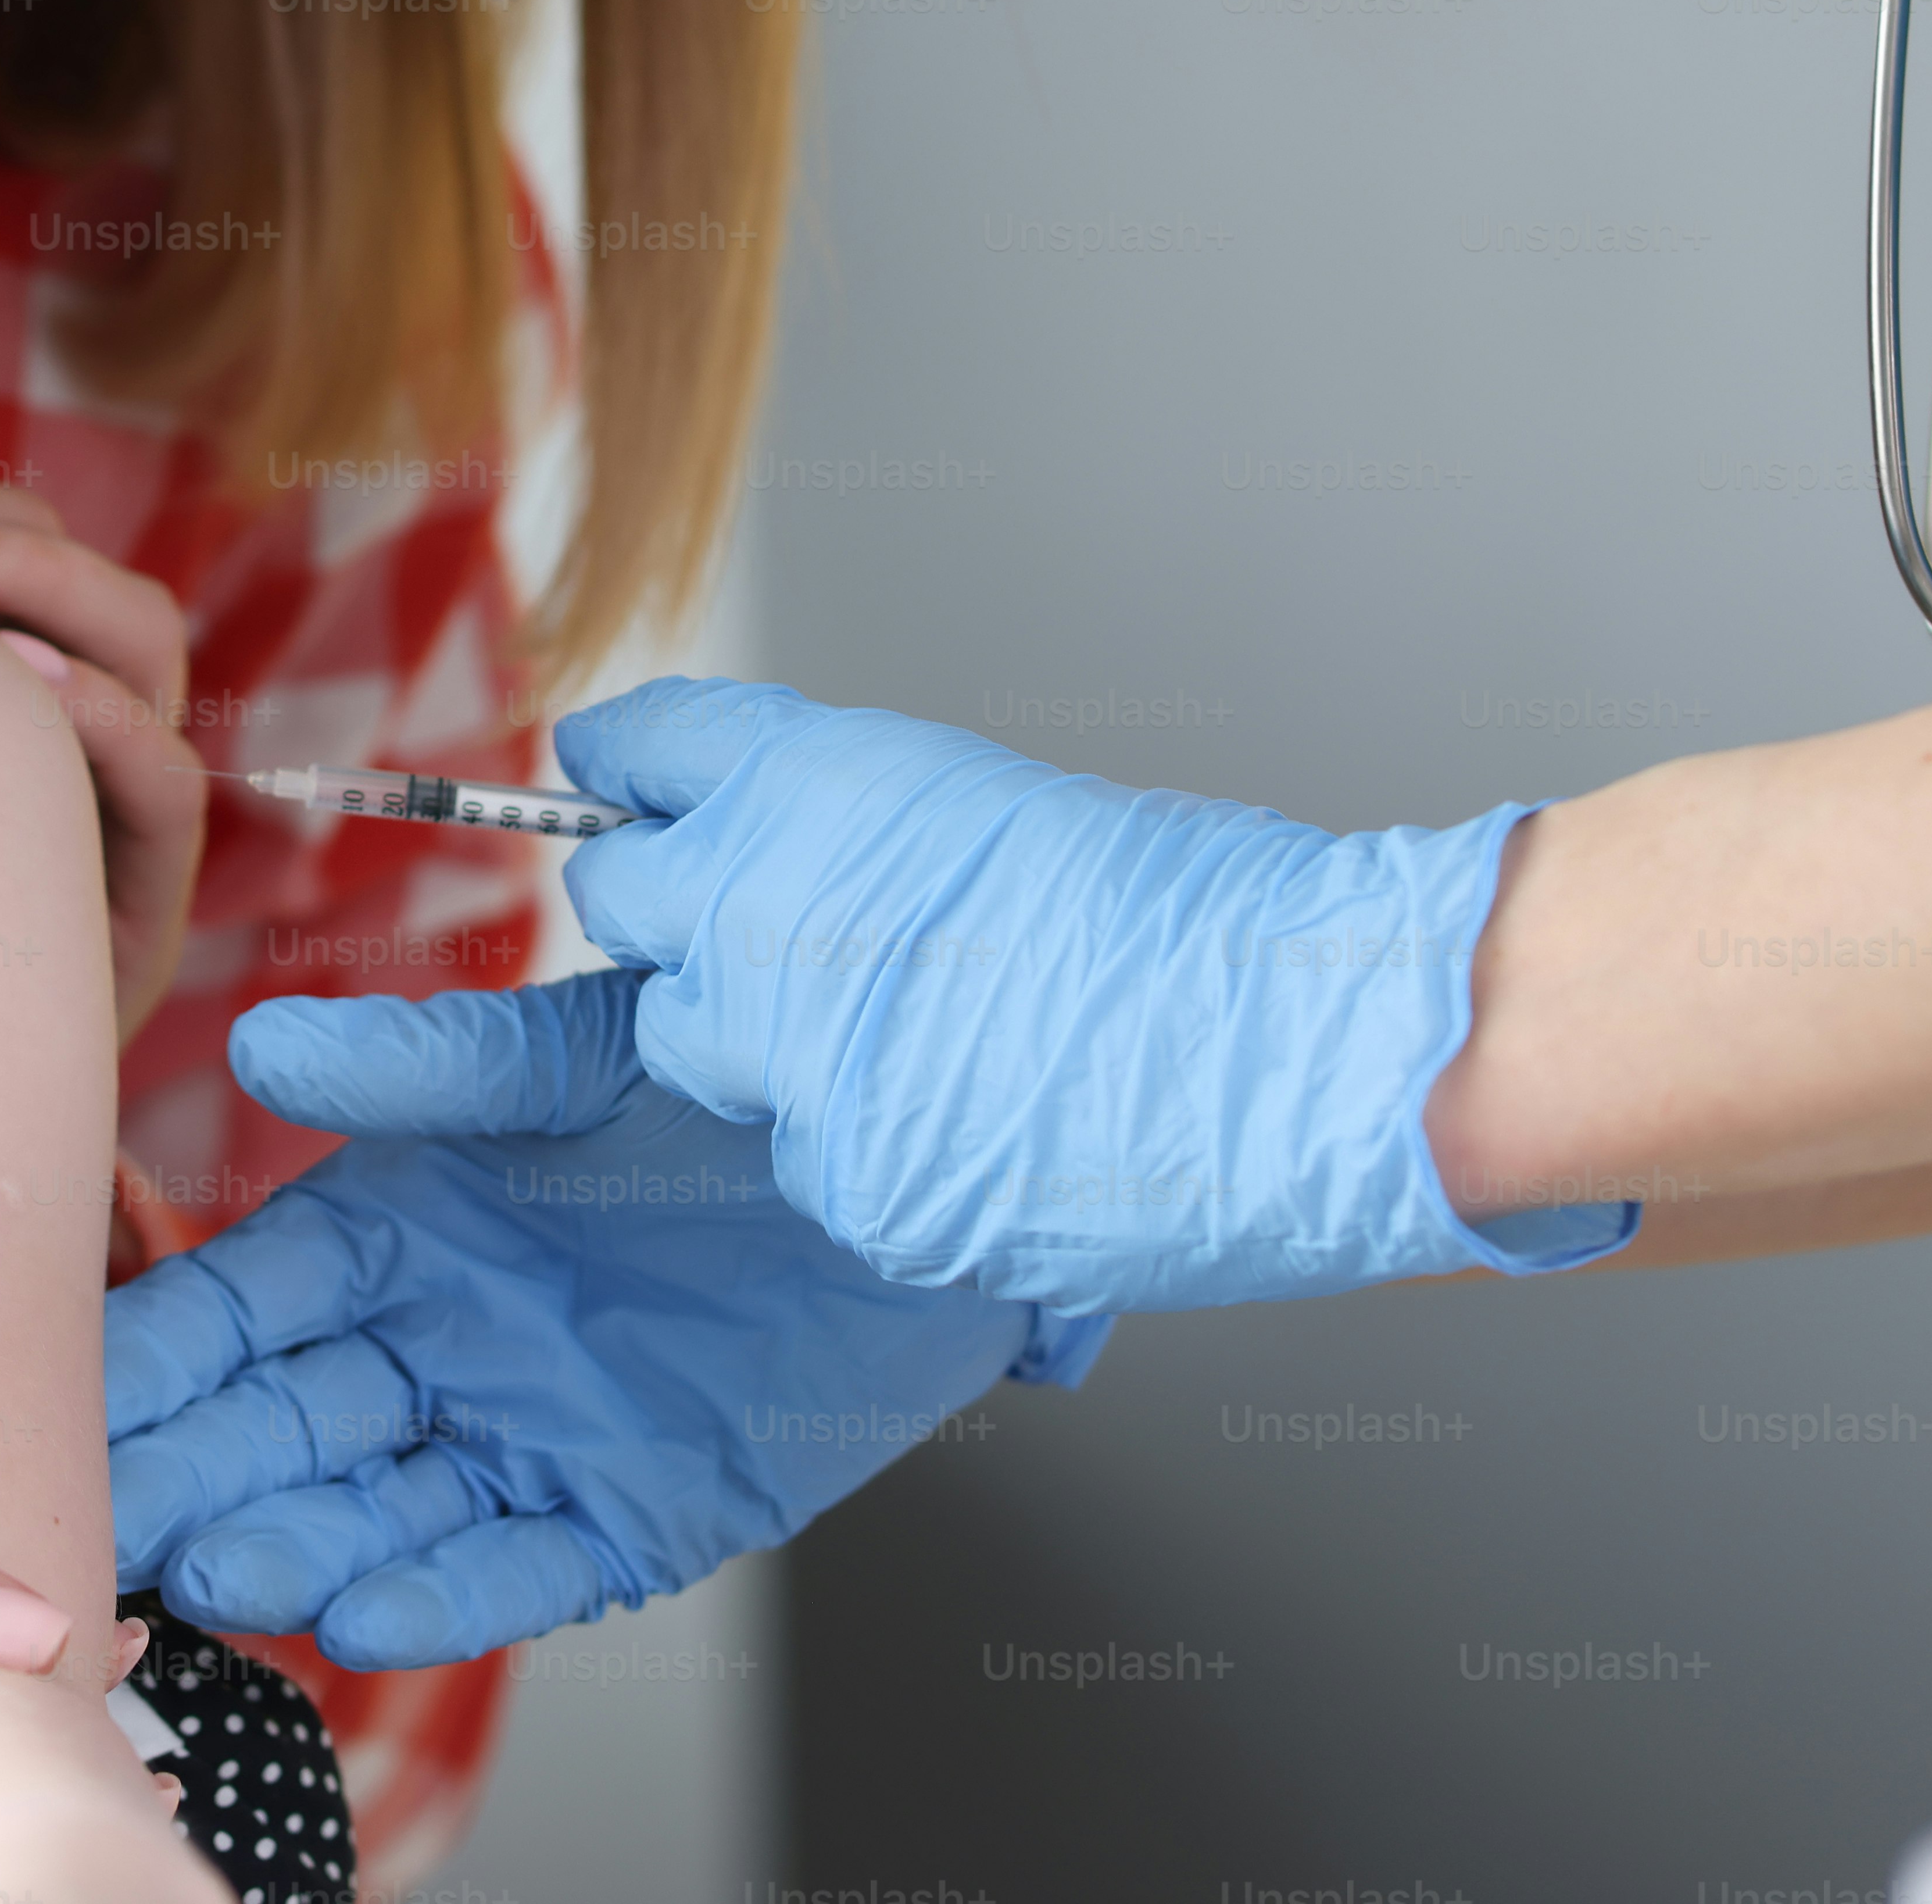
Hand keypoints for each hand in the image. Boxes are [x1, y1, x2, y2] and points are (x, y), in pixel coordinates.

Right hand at [102, 970, 1105, 1668]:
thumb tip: (263, 1048)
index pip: (249, 1307)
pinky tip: (366, 1612)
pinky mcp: (633, 1509)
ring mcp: (532, 1434)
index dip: (159, 1357)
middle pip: (290, 1426)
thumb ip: (425, 1068)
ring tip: (224, 1572)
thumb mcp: (575, 1058)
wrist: (932, 1140)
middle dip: (195, 1476)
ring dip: (301, 1549)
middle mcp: (450, 1346)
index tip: (65, 1400)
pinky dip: (446, 1595)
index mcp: (408, 1232)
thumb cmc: (742, 1079)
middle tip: (102, 1521)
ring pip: (384, 1512)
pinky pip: (521, 1564)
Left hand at [554, 678, 1633, 1309]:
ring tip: (914, 1033)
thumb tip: (785, 859)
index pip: (641, 750)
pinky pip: (808, 1153)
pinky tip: (976, 1120)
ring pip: (699, 1048)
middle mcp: (763, 912)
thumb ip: (853, 832)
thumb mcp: (993, 808)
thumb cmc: (1194, 909)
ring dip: (767, 1041)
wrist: (1304, 1042)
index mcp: (807, 783)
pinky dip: (868, 1140)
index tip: (630, 783)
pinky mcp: (844, 1181)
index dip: (637, 770)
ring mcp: (790, 1061)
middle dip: (681, 914)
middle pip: (627, 901)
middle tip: (768, 931)